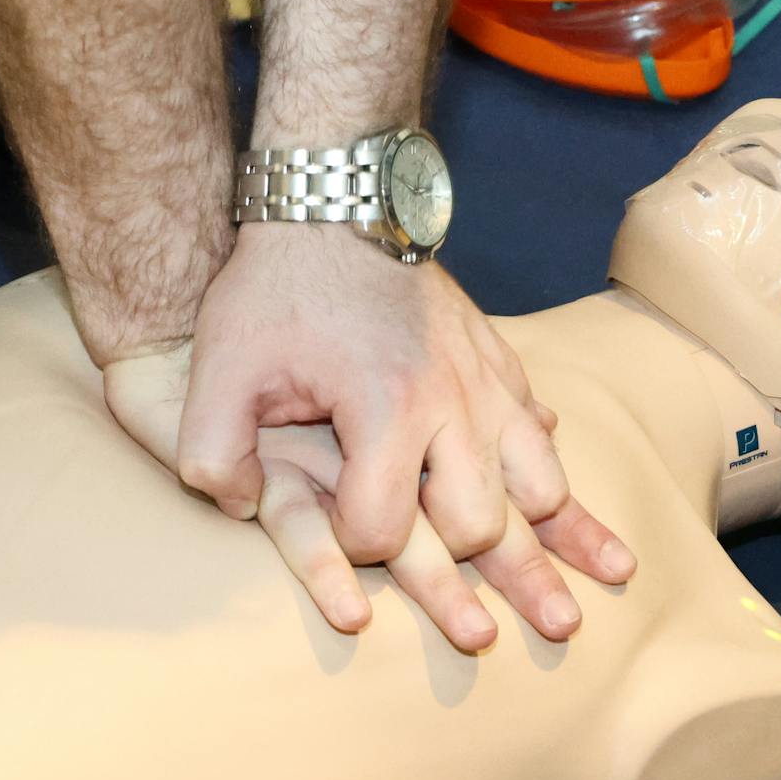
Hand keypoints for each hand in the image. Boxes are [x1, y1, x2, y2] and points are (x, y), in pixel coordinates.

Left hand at [142, 223, 631, 642]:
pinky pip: (543, 429)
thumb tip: (241, 511)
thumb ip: (213, 453)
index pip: (385, 531)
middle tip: (451, 579)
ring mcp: (487, 380)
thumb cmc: (272, 289)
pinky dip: (545, 468)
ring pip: (542, 484)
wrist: (334, 200)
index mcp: (386, 409)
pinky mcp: (501, 359)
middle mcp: (453, 402)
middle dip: (458, 560)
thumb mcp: (220, 369)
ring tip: (567, 570)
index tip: (339, 531)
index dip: (355, 549)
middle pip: (481, 525)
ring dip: (538, 530)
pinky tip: (551, 495)